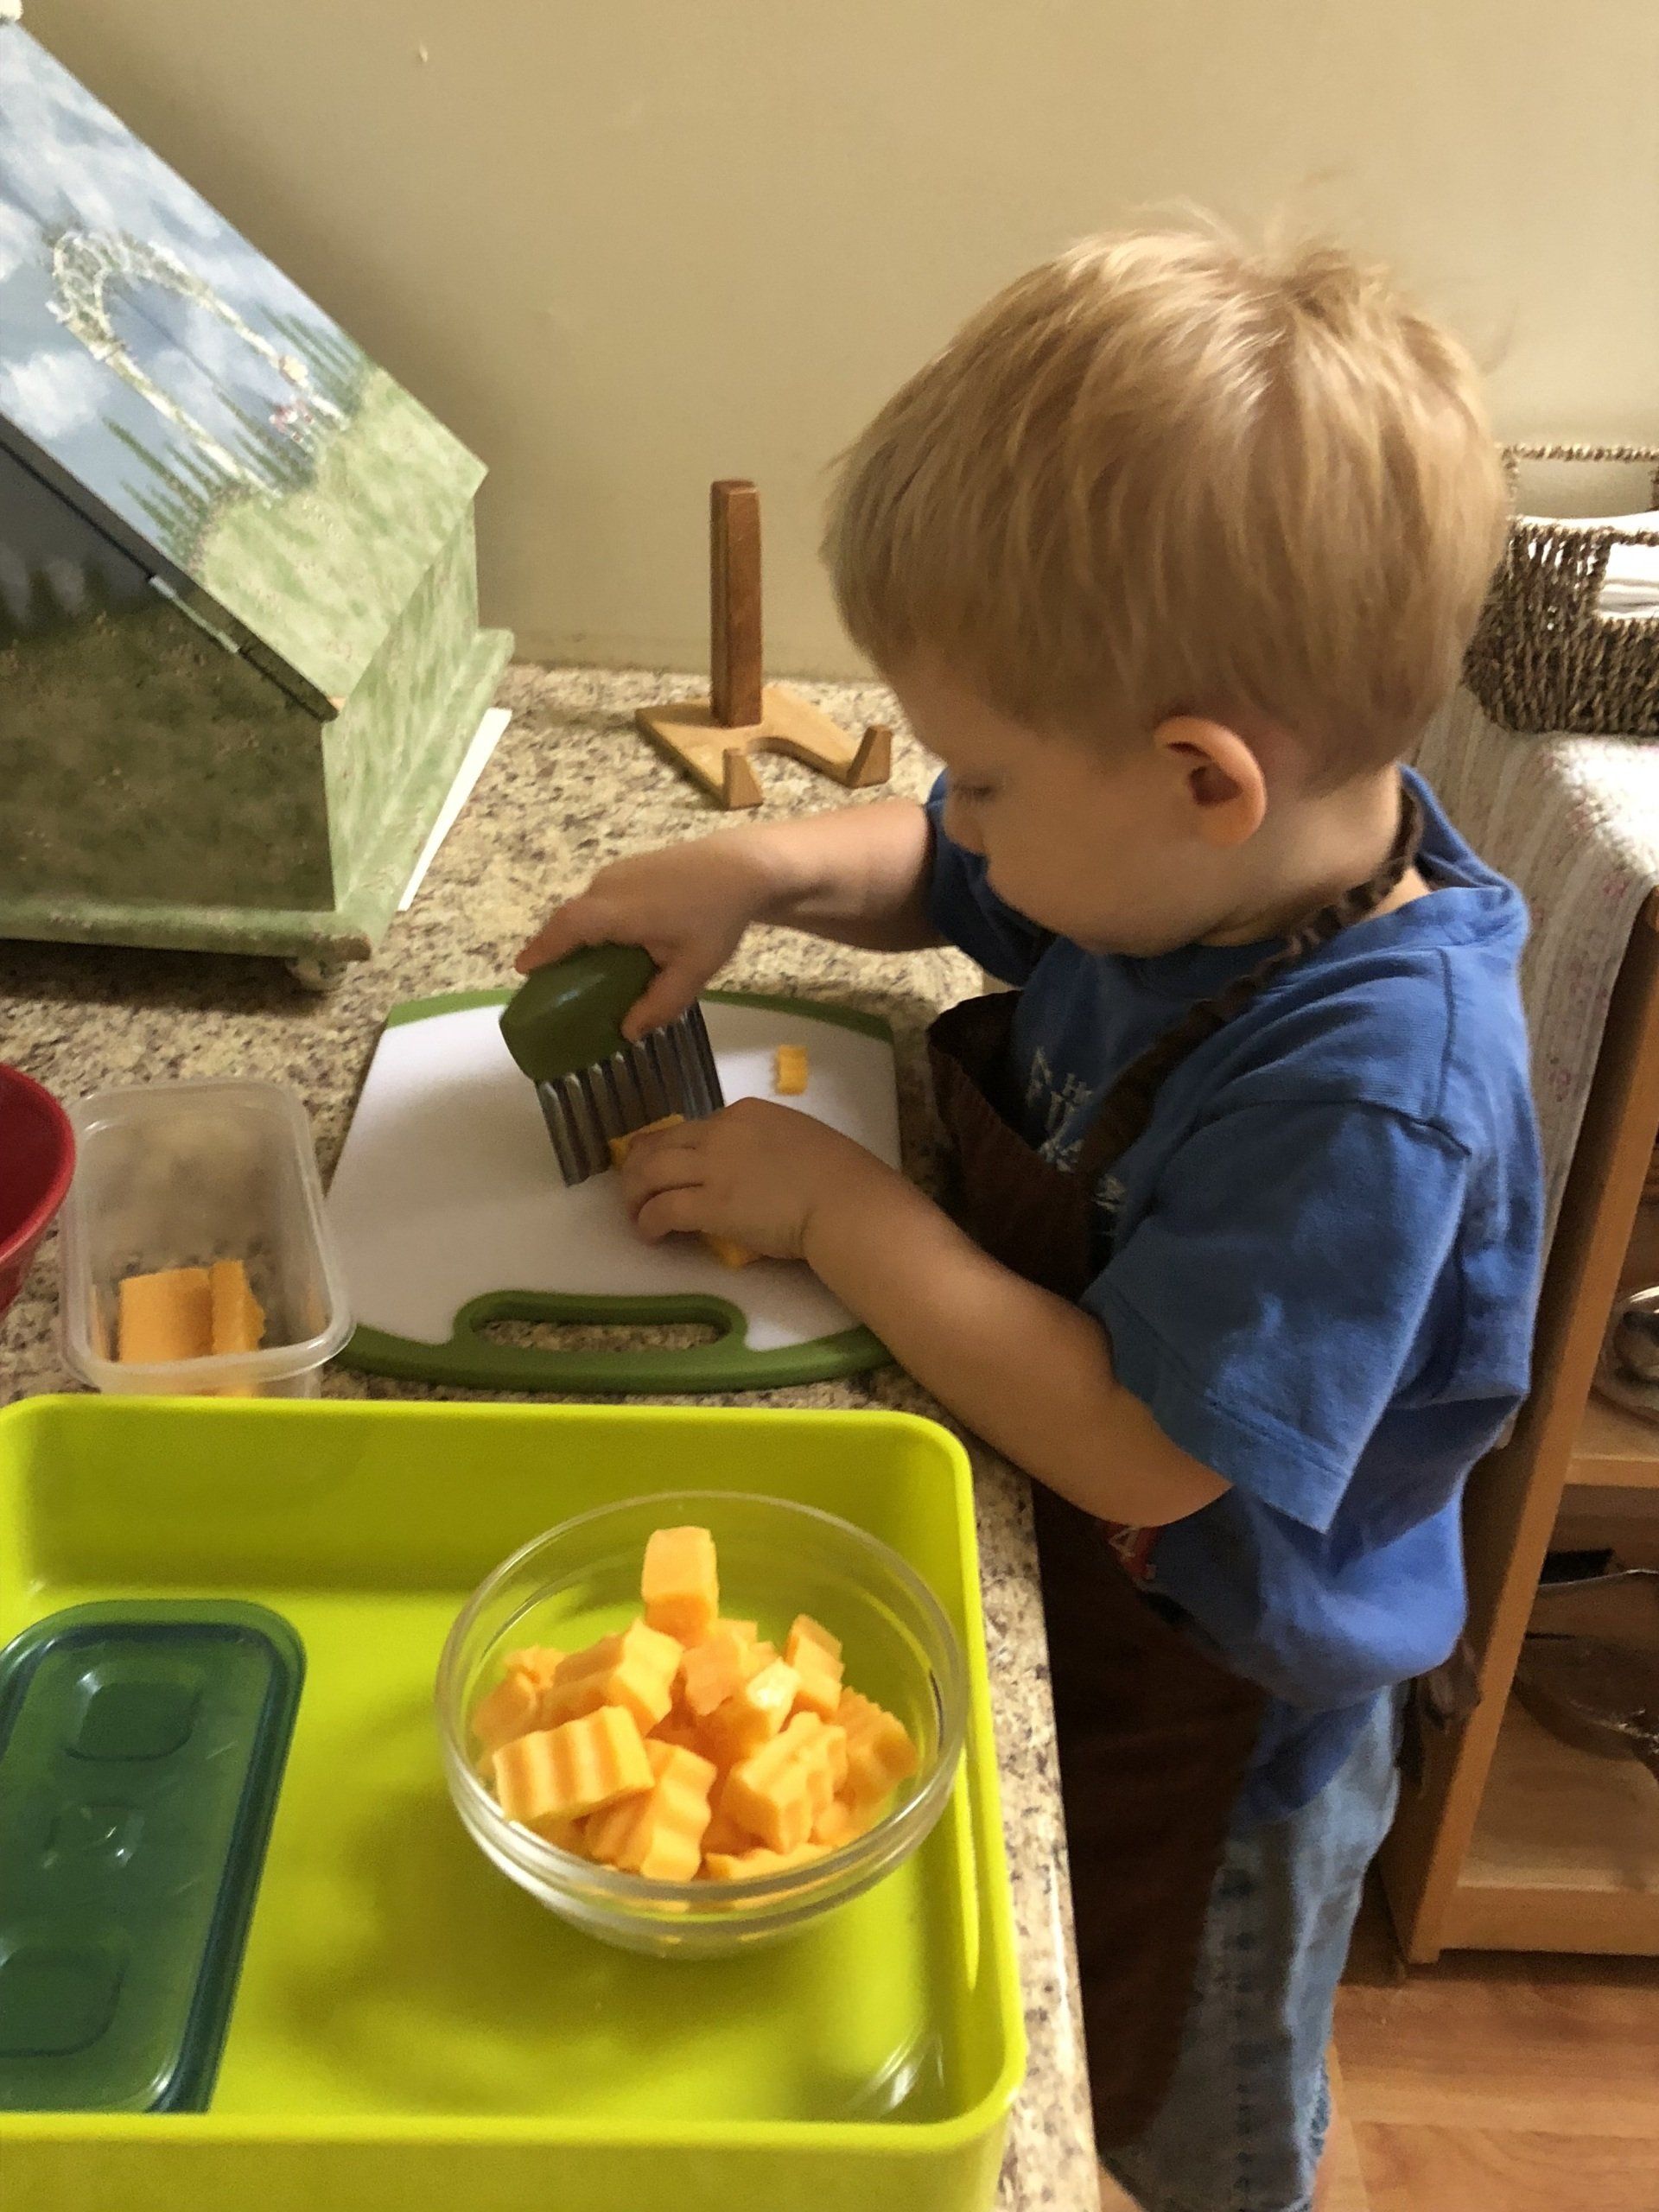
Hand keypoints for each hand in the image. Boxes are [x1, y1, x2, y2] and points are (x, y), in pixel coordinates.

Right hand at [515, 837, 773, 1038]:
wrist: (745, 866)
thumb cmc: (717, 918)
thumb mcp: (692, 970)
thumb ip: (659, 1004)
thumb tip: (627, 1032)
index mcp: (615, 912)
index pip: (564, 930)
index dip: (541, 950)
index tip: (522, 971)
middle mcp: (607, 887)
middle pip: (571, 919)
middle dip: (557, 948)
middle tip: (555, 981)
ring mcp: (618, 872)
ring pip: (587, 908)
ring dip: (581, 935)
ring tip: (587, 967)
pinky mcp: (631, 866)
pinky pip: (602, 898)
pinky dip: (598, 922)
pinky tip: (617, 943)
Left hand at [615, 1099, 899, 1262]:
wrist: (846, 1201)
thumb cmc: (839, 1176)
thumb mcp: (799, 1140)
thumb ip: (768, 1146)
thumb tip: (753, 1171)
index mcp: (746, 1112)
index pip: (694, 1128)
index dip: (673, 1149)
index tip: (668, 1167)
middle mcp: (721, 1132)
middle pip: (661, 1144)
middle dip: (640, 1167)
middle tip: (635, 1190)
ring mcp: (713, 1167)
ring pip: (650, 1172)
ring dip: (635, 1194)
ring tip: (635, 1214)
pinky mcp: (709, 1204)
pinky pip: (662, 1209)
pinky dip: (648, 1221)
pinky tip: (649, 1234)